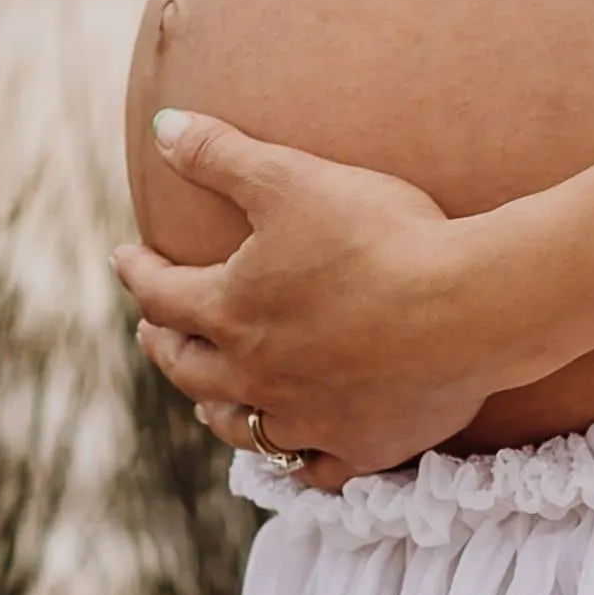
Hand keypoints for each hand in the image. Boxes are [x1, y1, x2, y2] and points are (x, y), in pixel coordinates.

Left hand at [114, 109, 507, 481]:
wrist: (467, 305)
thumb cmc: (378, 235)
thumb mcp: (291, 178)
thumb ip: (221, 155)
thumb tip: (162, 126)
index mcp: (231, 310)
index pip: (162, 295)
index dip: (138, 273)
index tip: (126, 258)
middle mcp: (255, 375)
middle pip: (188, 368)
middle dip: (163, 344)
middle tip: (151, 331)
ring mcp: (307, 419)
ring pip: (241, 425)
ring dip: (214, 408)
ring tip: (206, 400)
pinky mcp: (360, 446)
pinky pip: (314, 468)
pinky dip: (296, 460)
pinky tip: (295, 453)